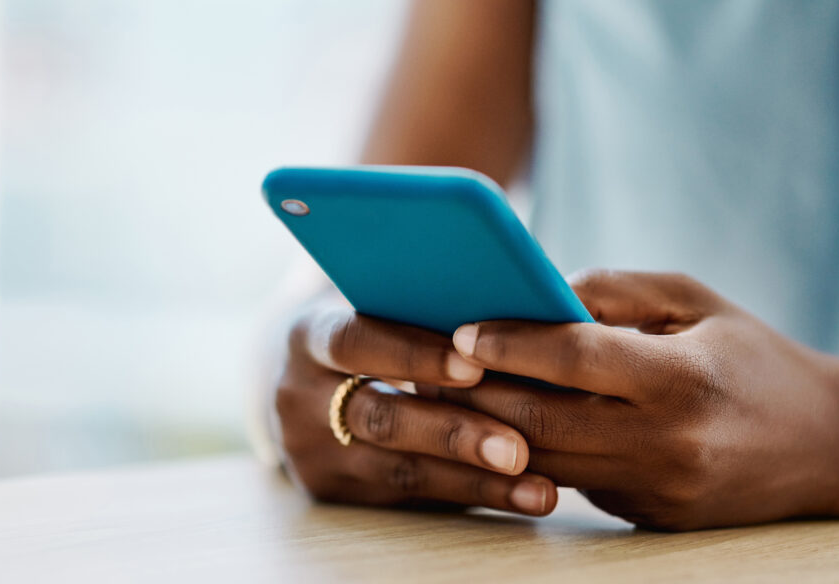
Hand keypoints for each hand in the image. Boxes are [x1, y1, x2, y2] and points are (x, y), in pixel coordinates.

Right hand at [272, 301, 557, 515]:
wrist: (308, 381)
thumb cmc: (373, 329)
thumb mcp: (377, 308)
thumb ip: (426, 310)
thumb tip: (524, 312)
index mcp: (308, 335)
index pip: (357, 341)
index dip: (414, 354)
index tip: (476, 365)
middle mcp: (299, 397)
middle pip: (380, 418)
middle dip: (454, 434)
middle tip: (517, 448)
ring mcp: (313, 453)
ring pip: (401, 471)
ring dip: (477, 481)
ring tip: (538, 489)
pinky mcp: (335, 493)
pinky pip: (412, 498)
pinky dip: (472, 496)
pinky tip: (520, 496)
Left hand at [423, 270, 838, 529]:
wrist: (831, 447)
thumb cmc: (755, 357)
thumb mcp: (698, 302)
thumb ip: (617, 292)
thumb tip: (539, 293)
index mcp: (683, 380)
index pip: (575, 360)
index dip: (510, 342)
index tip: (460, 328)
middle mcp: (669, 445)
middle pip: (542, 421)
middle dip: (475, 394)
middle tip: (428, 367)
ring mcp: (658, 491)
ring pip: (547, 461)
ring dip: (489, 431)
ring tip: (447, 397)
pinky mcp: (650, 517)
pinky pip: (575, 481)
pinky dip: (534, 453)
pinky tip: (501, 425)